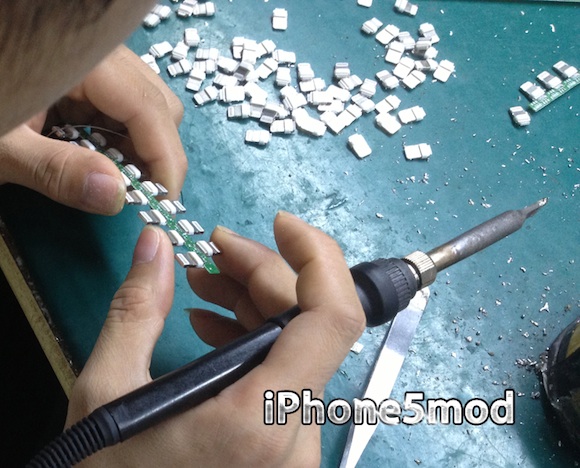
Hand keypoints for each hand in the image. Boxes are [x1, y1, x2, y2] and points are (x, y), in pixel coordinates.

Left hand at [0, 45, 186, 214]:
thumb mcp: (3, 147)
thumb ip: (56, 170)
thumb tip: (116, 197)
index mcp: (85, 62)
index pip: (150, 109)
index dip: (166, 161)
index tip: (162, 205)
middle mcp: (102, 58)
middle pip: (160, 106)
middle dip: (158, 155)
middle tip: (137, 195)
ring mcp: (99, 67)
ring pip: (151, 109)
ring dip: (143, 150)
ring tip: (116, 179)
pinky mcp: (90, 81)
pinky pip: (127, 111)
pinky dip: (125, 142)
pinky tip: (101, 159)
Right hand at [66, 212, 364, 466]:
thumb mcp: (108, 396)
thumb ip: (135, 310)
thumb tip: (154, 243)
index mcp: (263, 418)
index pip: (333, 318)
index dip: (318, 256)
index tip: (281, 223)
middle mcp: (297, 433)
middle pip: (308, 323)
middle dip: (263, 273)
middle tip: (213, 249)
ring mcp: (296, 444)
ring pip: (297, 348)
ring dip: (254, 303)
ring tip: (204, 281)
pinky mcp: (285, 449)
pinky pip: (285, 377)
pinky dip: (253, 340)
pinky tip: (212, 324)